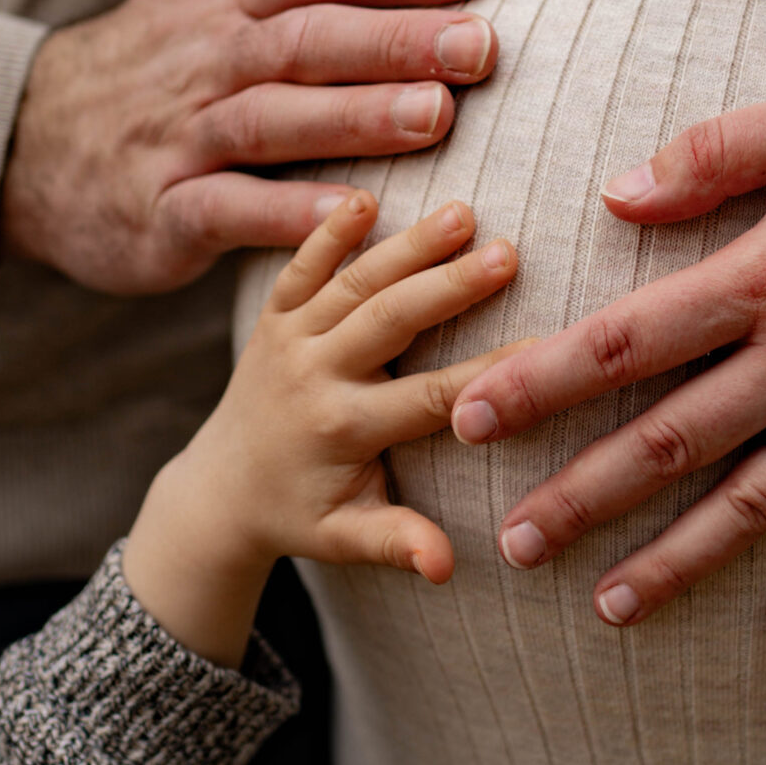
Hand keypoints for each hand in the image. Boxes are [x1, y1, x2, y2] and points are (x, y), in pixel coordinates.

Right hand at [0, 0, 496, 292]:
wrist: (26, 144)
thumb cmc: (162, 61)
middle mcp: (210, 59)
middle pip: (306, 37)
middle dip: (394, 38)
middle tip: (480, 46)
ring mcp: (182, 135)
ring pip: (271, 118)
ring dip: (353, 117)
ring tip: (434, 118)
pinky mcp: (161, 211)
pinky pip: (225, 210)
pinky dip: (286, 214)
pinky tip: (351, 216)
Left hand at [123, 192, 519, 663]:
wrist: (219, 490)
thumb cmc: (301, 516)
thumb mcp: (347, 539)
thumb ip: (397, 544)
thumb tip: (446, 568)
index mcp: (343, 428)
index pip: (429, 397)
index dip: (489, 375)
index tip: (545, 348)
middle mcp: (314, 377)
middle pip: (389, 322)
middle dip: (449, 285)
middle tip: (509, 253)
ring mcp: (289, 340)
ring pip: (353, 283)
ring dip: (407, 246)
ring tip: (464, 213)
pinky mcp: (273, 318)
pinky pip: (299, 268)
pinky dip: (327, 232)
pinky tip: (366, 196)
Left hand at [449, 80, 765, 660]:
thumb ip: (716, 150)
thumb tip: (615, 194)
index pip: (628, 340)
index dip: (540, 381)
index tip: (469, 415)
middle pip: (672, 441)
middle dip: (582, 497)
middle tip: (511, 545)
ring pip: (754, 505)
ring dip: (677, 563)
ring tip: (606, 609)